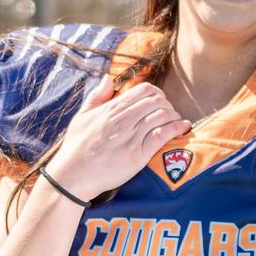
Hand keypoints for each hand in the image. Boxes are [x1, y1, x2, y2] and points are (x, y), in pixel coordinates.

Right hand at [45, 75, 191, 200]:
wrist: (72, 176)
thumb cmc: (76, 147)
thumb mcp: (82, 117)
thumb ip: (96, 96)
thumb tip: (108, 78)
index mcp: (111, 109)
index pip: (144, 90)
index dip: (157, 94)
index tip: (159, 102)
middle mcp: (122, 119)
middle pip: (157, 100)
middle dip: (168, 105)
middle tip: (169, 114)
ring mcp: (130, 136)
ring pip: (162, 115)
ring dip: (174, 117)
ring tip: (177, 122)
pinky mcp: (137, 155)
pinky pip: (162, 135)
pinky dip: (176, 129)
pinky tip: (183, 128)